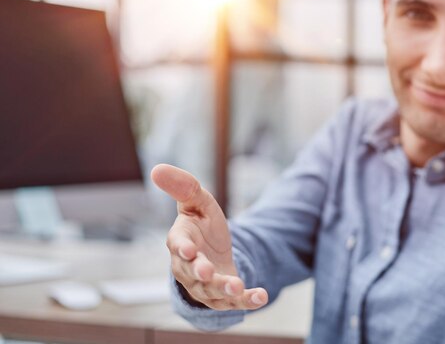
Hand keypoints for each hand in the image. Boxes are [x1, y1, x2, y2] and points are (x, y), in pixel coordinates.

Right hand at [151, 164, 267, 310]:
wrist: (214, 251)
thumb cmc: (202, 224)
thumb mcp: (198, 202)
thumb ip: (184, 187)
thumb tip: (157, 168)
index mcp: (180, 241)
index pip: (177, 246)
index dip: (182, 249)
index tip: (189, 250)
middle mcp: (188, 267)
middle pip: (191, 273)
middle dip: (200, 273)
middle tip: (208, 273)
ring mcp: (204, 285)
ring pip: (210, 292)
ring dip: (223, 290)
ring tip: (237, 287)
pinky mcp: (222, 296)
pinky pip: (233, 302)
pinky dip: (247, 301)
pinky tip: (261, 297)